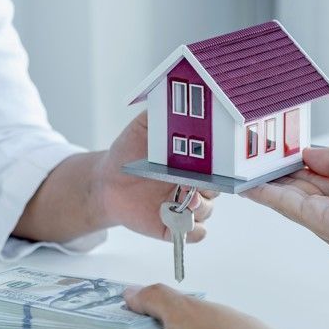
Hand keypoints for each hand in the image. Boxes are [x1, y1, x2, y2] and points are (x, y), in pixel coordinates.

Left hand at [95, 112, 214, 242]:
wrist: (106, 181)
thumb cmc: (128, 153)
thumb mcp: (144, 127)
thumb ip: (163, 114)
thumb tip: (177, 93)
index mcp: (194, 162)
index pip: (219, 165)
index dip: (222, 165)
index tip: (217, 162)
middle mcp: (194, 185)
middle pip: (218, 189)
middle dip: (210, 187)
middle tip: (195, 182)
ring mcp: (186, 208)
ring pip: (207, 212)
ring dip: (200, 208)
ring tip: (185, 202)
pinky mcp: (173, 227)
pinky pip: (194, 235)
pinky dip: (190, 231)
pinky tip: (178, 222)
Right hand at [242, 145, 328, 268]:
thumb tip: (307, 153)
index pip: (319, 180)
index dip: (299, 166)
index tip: (278, 154)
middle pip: (301, 190)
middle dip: (277, 175)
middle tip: (252, 160)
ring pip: (290, 199)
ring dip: (267, 184)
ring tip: (243, 169)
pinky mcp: (323, 225)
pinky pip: (290, 206)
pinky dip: (268, 195)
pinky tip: (250, 185)